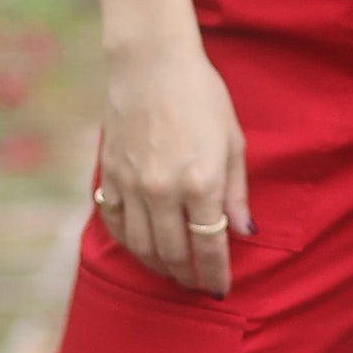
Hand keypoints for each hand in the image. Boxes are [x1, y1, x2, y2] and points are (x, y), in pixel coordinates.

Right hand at [91, 38, 251, 297]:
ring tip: (172, 271)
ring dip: (159, 266)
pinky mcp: (110, 175)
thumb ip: (236, 192)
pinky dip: (130, 243)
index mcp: (201, 182)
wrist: (151, 64)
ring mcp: (132, 184)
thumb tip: (242, 232)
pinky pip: (116, 224)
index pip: (210, 247)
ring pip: (141, 246)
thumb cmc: (201, 96)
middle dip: (187, 277)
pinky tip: (142, 246)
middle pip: (173, 254)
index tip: (220, 289)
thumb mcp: (233, 141)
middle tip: (196, 285)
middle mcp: (164, 190)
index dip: (216, 274)